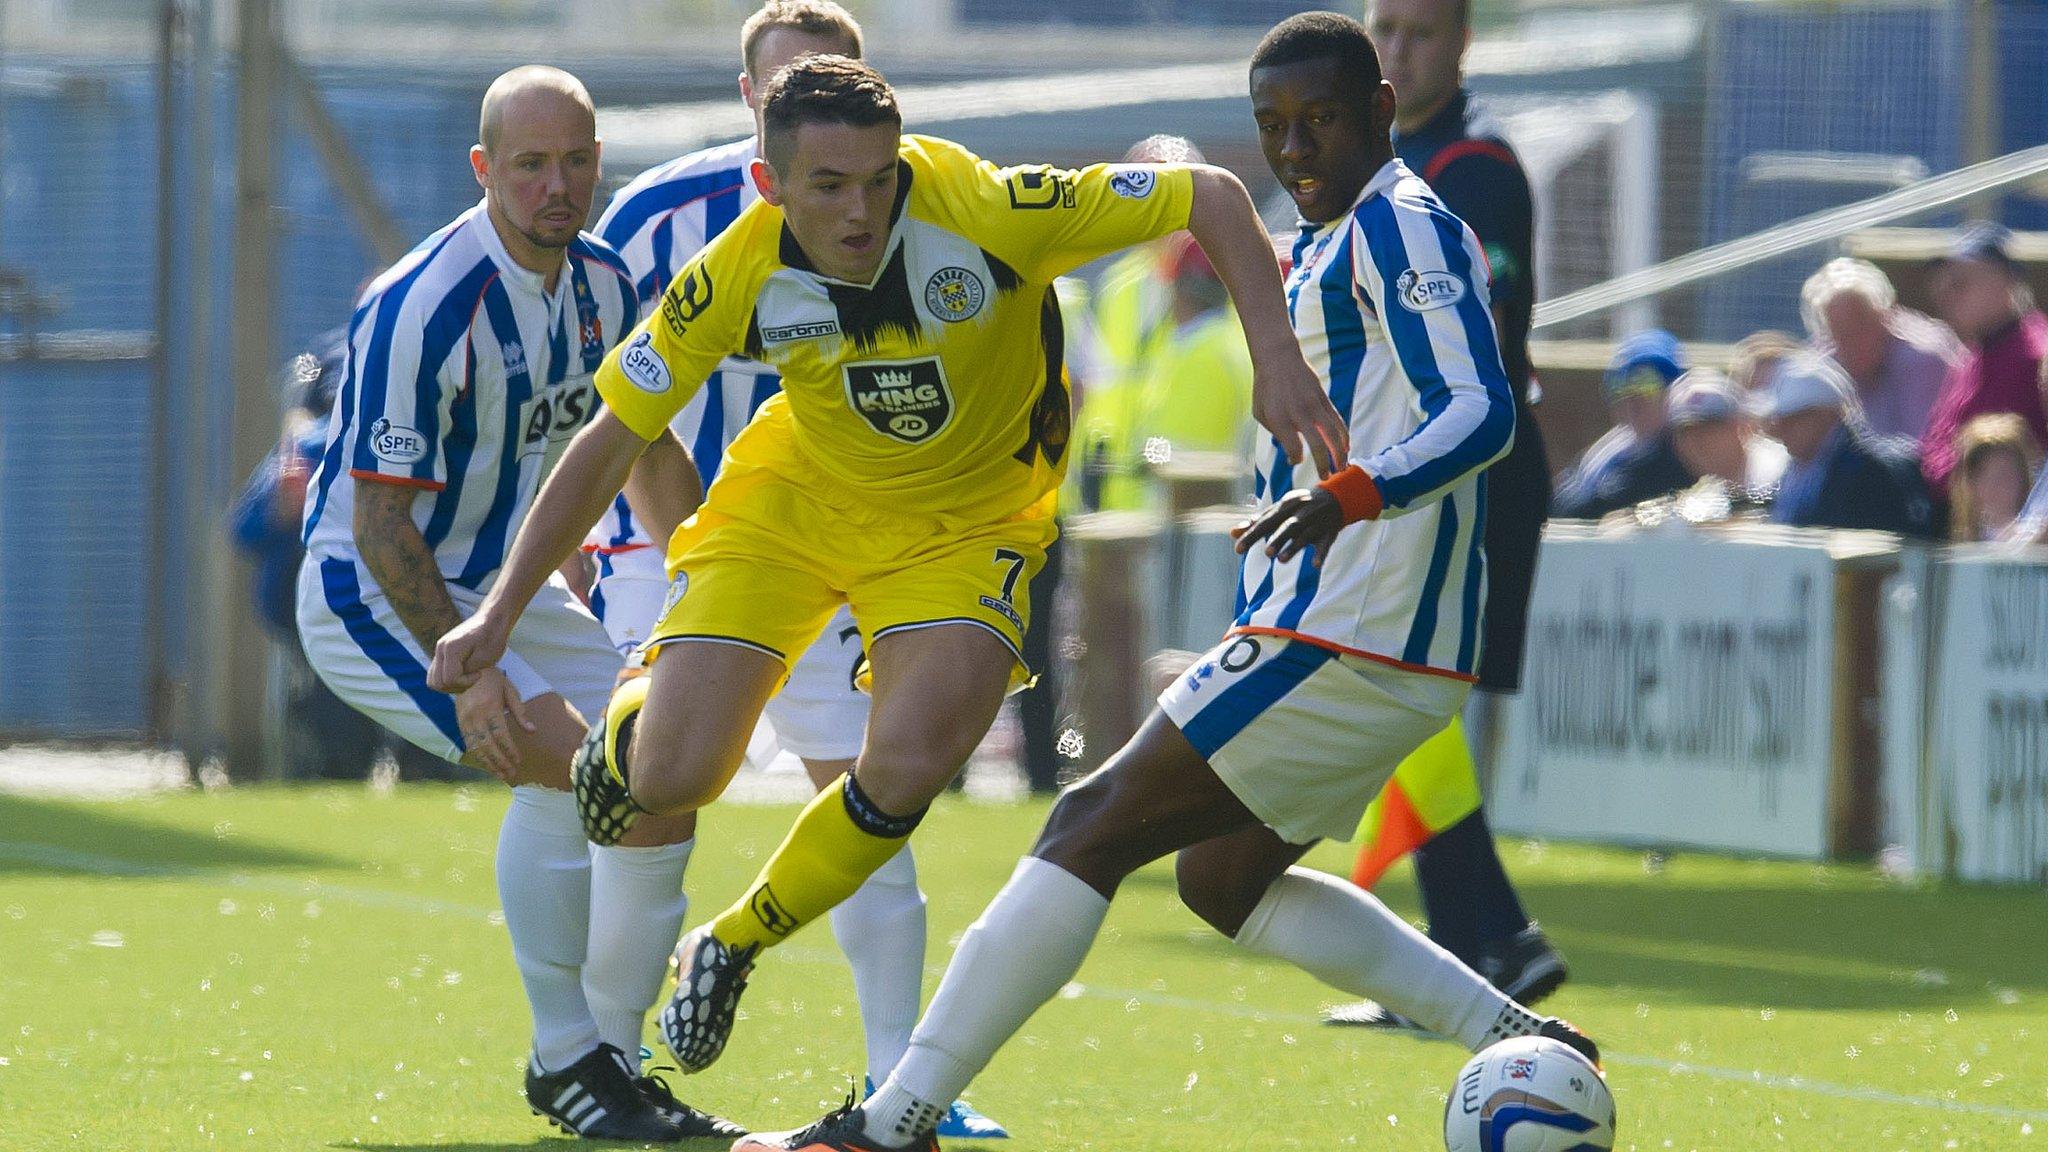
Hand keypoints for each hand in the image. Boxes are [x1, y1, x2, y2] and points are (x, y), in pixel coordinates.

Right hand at [429, 610, 511, 693]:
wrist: (492, 620)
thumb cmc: (493, 638)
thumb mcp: (485, 658)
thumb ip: (467, 671)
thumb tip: (453, 680)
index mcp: (451, 648)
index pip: (450, 679)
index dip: (466, 682)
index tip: (480, 674)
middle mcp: (440, 649)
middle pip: (438, 683)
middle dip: (457, 686)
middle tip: (473, 677)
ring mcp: (439, 650)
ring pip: (433, 681)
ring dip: (450, 685)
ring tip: (468, 678)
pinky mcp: (441, 653)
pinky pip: (436, 674)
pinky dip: (447, 680)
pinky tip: (463, 674)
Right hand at [453, 667, 533, 781]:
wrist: (465, 669)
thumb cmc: (493, 679)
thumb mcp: (510, 690)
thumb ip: (520, 712)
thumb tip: (532, 731)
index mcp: (490, 707)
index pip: (502, 734)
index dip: (510, 750)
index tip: (518, 760)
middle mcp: (476, 716)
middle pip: (488, 745)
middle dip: (500, 761)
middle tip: (510, 774)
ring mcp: (465, 720)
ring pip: (476, 747)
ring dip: (488, 763)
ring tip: (500, 775)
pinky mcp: (459, 722)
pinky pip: (468, 743)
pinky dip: (477, 755)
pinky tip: (486, 764)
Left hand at [1232, 487, 1344, 566]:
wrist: (1334, 497)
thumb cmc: (1297, 507)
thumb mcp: (1278, 511)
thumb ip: (1256, 523)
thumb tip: (1232, 532)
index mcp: (1285, 506)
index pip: (1266, 522)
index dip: (1252, 535)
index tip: (1238, 549)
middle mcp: (1300, 513)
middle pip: (1287, 526)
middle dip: (1277, 539)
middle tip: (1266, 553)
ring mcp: (1316, 523)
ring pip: (1305, 536)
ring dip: (1294, 547)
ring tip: (1281, 560)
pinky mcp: (1330, 532)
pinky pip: (1325, 544)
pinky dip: (1321, 554)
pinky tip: (1315, 565)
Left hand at [1251, 353, 1347, 477]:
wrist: (1278, 358)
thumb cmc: (1265, 388)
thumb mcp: (1260, 412)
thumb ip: (1274, 432)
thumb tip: (1290, 449)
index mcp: (1279, 420)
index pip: (1293, 448)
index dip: (1295, 458)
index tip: (1294, 460)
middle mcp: (1299, 414)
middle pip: (1317, 446)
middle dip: (1323, 465)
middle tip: (1325, 478)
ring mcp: (1314, 406)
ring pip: (1333, 435)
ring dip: (1340, 454)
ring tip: (1342, 467)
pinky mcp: (1324, 399)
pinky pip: (1338, 421)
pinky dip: (1344, 436)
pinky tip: (1346, 447)